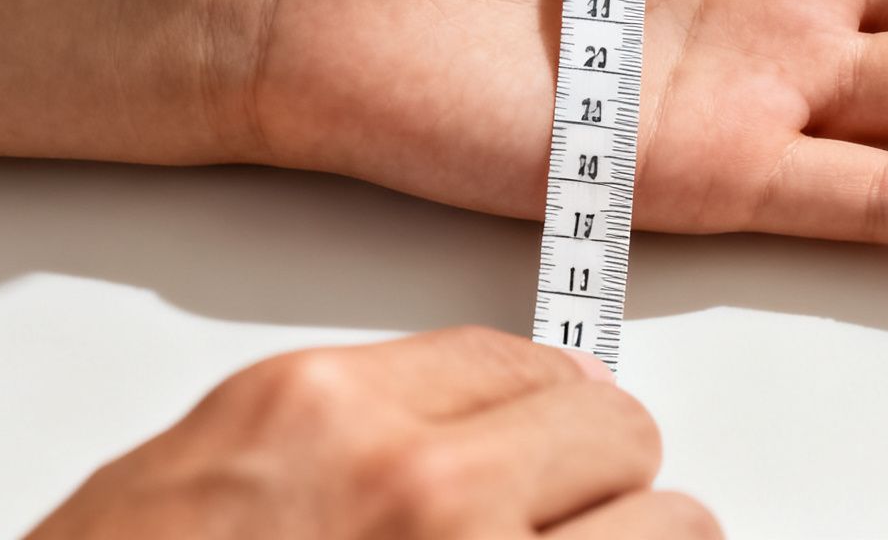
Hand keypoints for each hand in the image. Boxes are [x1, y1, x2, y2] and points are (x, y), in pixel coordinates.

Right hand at [26, 327, 716, 539]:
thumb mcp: (211, 478)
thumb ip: (351, 440)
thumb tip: (475, 436)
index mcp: (328, 414)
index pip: (527, 365)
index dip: (549, 417)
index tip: (555, 449)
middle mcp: (421, 490)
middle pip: (617, 434)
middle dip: (598, 487)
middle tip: (551, 532)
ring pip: (676, 529)